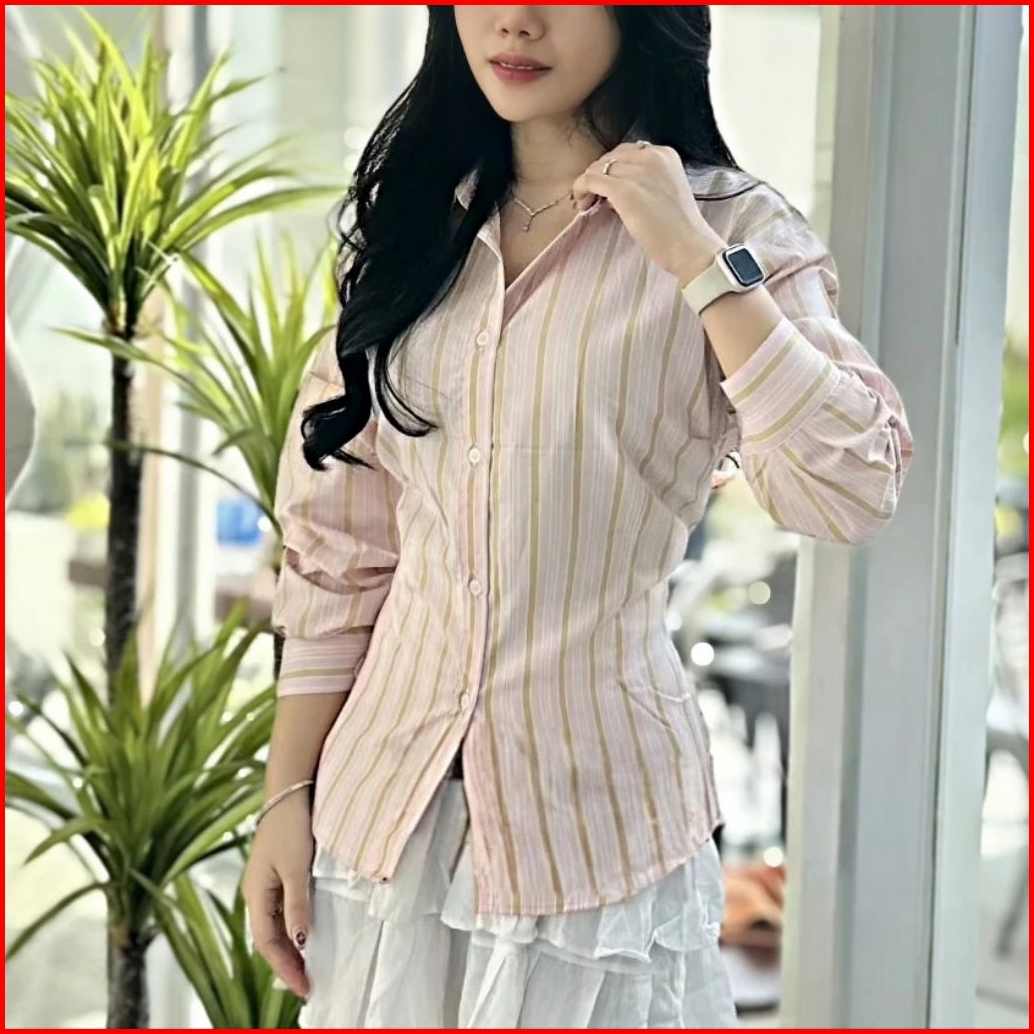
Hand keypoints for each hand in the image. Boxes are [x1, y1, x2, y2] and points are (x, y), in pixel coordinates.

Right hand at [243, 794, 314, 998]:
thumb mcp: (297, 868)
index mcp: (255, 895)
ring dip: (290, 948)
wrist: (290, 791)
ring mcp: (266, 884)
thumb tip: (300, 942)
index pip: (267, 944)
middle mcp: (256, 893)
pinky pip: (282, 911)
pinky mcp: (277, 873)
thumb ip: (297, 905)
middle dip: (286, 964)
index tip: (304, 989)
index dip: (285, 968)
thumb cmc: (291, 827)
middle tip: (309, 985)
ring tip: (309, 967)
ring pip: (275, 926)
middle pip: (269, 939)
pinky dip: (293, 928)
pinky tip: (307, 934)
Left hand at [571, 142, 726, 286]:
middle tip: (594, 198)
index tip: (609, 189)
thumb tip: (615, 186)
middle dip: (598, 175)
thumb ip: (645, 180)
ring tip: (588, 204)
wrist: (689, 246)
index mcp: (665, 153)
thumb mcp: (666, 190)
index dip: (613, 169)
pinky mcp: (622, 189)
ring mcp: (636, 171)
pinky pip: (589, 180)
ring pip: (597, 168)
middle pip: (610, 157)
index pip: (627, 152)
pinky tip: (583, 205)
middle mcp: (651, 156)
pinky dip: (581, 190)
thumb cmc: (679, 228)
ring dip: (588, 184)